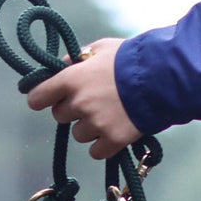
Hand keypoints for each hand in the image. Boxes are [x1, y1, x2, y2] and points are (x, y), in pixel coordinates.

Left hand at [25, 38, 142, 160]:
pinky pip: (95, 151)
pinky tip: (115, 130)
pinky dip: (103, 144)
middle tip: (93, 101)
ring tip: (110, 113)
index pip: (38, 97)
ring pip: (79, 134)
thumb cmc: (130, 58)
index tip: (47, 99)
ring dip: (89, 127)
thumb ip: (77, 58)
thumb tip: (61, 66)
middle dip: (72, 110)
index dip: (42, 98)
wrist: (162, 77)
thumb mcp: (100, 48)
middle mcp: (79, 103)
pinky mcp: (112, 140)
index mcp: (72, 79)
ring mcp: (95, 124)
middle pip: (60, 116)